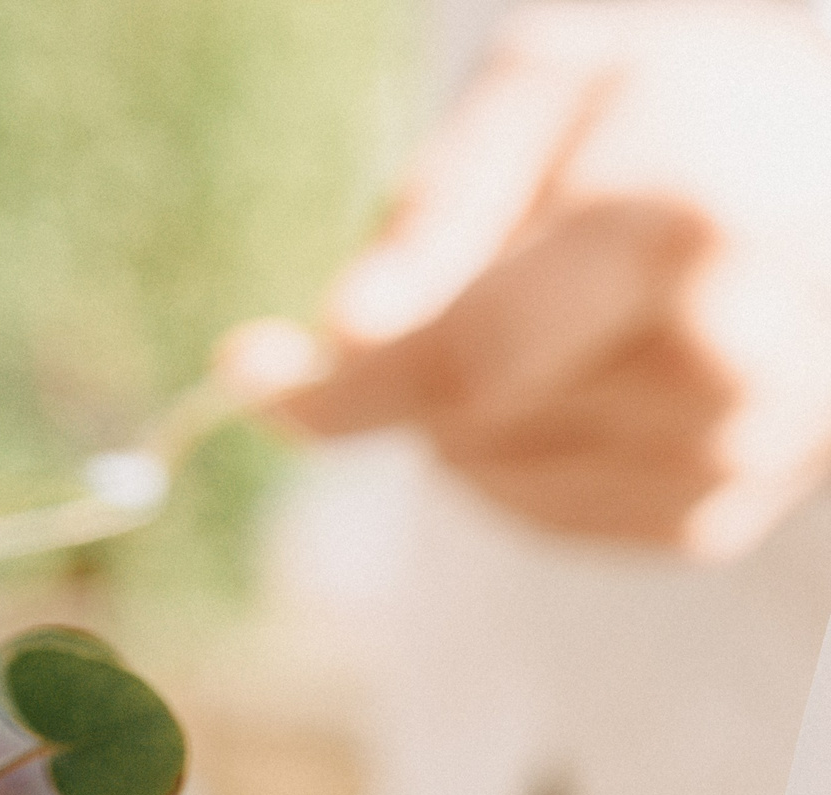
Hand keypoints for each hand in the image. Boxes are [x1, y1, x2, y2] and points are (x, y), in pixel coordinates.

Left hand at [235, 1, 830, 559]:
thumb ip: (439, 206)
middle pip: (458, 420)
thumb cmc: (675, 109)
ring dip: (478, 401)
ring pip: (482, 471)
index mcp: (678, 233)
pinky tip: (599, 370)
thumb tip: (341, 335)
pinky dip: (525, 449)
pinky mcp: (712, 521)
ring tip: (574, 308)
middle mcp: (724, 362)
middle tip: (492, 273)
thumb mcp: (552, 87)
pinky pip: (533, 510)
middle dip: (419, 359)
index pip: (461, 358)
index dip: (336, 386)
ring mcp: (730, 457)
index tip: (248, 372)